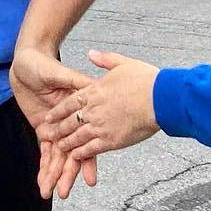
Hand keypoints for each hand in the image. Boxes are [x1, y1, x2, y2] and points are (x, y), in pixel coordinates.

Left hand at [10, 45, 98, 201]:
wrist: (27, 61)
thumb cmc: (44, 64)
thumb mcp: (60, 73)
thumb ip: (74, 81)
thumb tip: (92, 84)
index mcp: (79, 112)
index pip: (85, 140)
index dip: (87, 161)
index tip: (90, 180)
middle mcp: (71, 124)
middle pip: (71, 154)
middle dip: (67, 175)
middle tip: (63, 194)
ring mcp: (57, 129)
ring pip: (58, 157)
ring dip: (54, 176)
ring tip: (49, 194)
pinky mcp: (43, 130)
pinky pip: (45, 152)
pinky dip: (44, 167)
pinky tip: (43, 183)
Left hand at [42, 50, 160, 161]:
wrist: (161, 99)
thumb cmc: (146, 81)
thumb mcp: (123, 63)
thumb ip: (104, 60)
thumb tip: (92, 53)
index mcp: (95, 91)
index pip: (69, 102)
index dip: (58, 111)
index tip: (50, 116)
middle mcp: (94, 109)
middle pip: (70, 121)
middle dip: (58, 129)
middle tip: (49, 134)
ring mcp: (101, 126)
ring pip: (77, 137)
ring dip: (66, 142)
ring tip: (59, 146)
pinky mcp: (111, 140)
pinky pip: (90, 149)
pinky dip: (81, 153)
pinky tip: (75, 156)